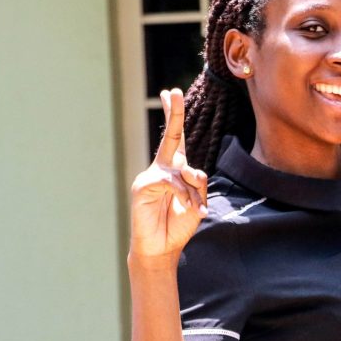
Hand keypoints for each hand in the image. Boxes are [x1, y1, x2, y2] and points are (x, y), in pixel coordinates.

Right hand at [129, 89, 207, 261]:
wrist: (162, 248)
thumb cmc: (178, 225)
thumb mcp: (196, 202)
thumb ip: (197, 183)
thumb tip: (192, 170)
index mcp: (175, 170)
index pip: (176, 139)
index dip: (175, 116)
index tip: (172, 94)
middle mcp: (162, 169)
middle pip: (170, 136)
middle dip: (174, 113)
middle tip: (173, 92)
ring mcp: (150, 177)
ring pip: (182, 170)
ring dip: (194, 191)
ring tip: (198, 209)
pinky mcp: (143, 187)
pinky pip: (171, 182)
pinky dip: (185, 195)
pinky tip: (192, 209)